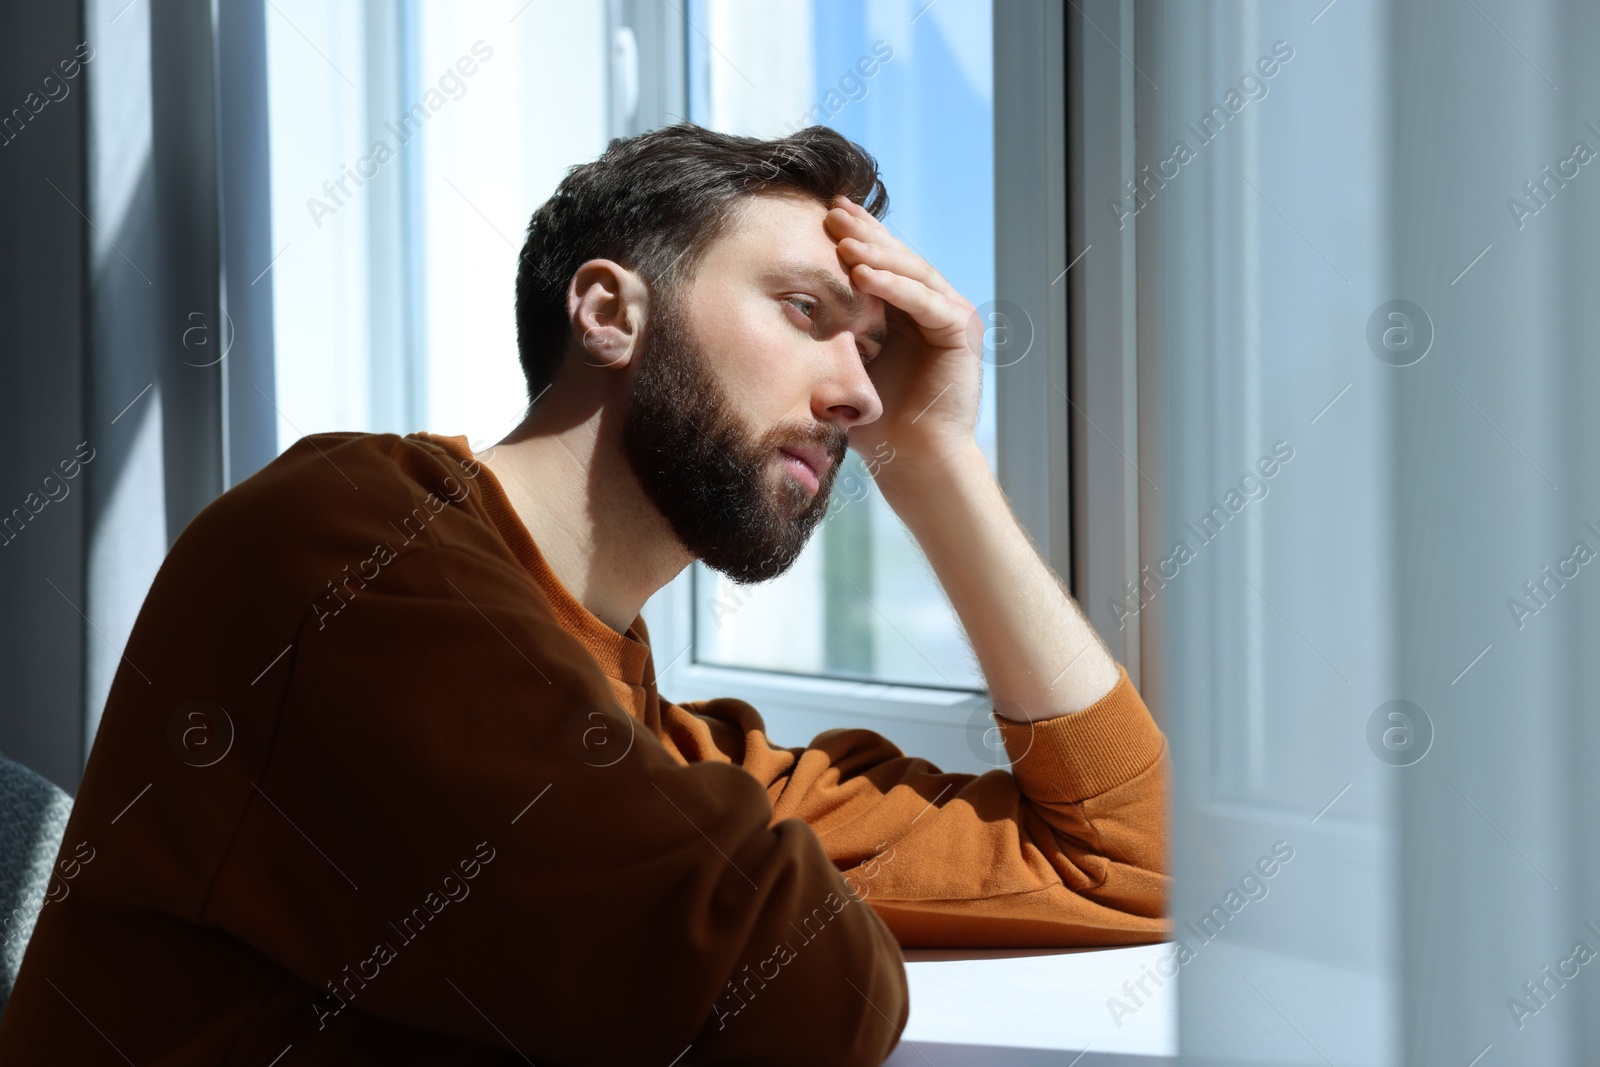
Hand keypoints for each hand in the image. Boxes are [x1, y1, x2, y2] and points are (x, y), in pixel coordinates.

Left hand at [823, 195, 983, 485]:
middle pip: (897, 259)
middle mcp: (933, 307)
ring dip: (876, 254)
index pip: (880, 264)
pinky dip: (894, 286)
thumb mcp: (842, 368)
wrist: (911, 460)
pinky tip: (863, 275)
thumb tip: (782, 307)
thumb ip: (826, 336)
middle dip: (864, 234)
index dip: (855, 238)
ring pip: (912, 272)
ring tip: (842, 240)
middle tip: (832, 210)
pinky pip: (925, 300)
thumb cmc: (876, 424)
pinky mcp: (961, 331)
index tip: (822, 214)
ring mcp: (951, 316)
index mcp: (907, 312)